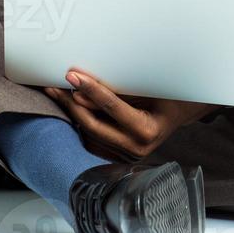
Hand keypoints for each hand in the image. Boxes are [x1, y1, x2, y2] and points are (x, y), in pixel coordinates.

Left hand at [45, 68, 222, 161]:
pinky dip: (81, 125)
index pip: (111, 107)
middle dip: (71, 105)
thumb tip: (79, 91)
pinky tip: (71, 109)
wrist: (178, 113)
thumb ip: (117, 90)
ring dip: (72, 114)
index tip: (72, 75)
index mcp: (148, 131)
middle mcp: (136, 149)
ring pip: (88, 135)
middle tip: (54, 86)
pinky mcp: (117, 157)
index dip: (90, 89)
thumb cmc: (167, 95)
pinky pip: (92, 141)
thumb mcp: (149, 87)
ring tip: (58, 93)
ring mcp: (126, 157)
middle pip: (93, 126)